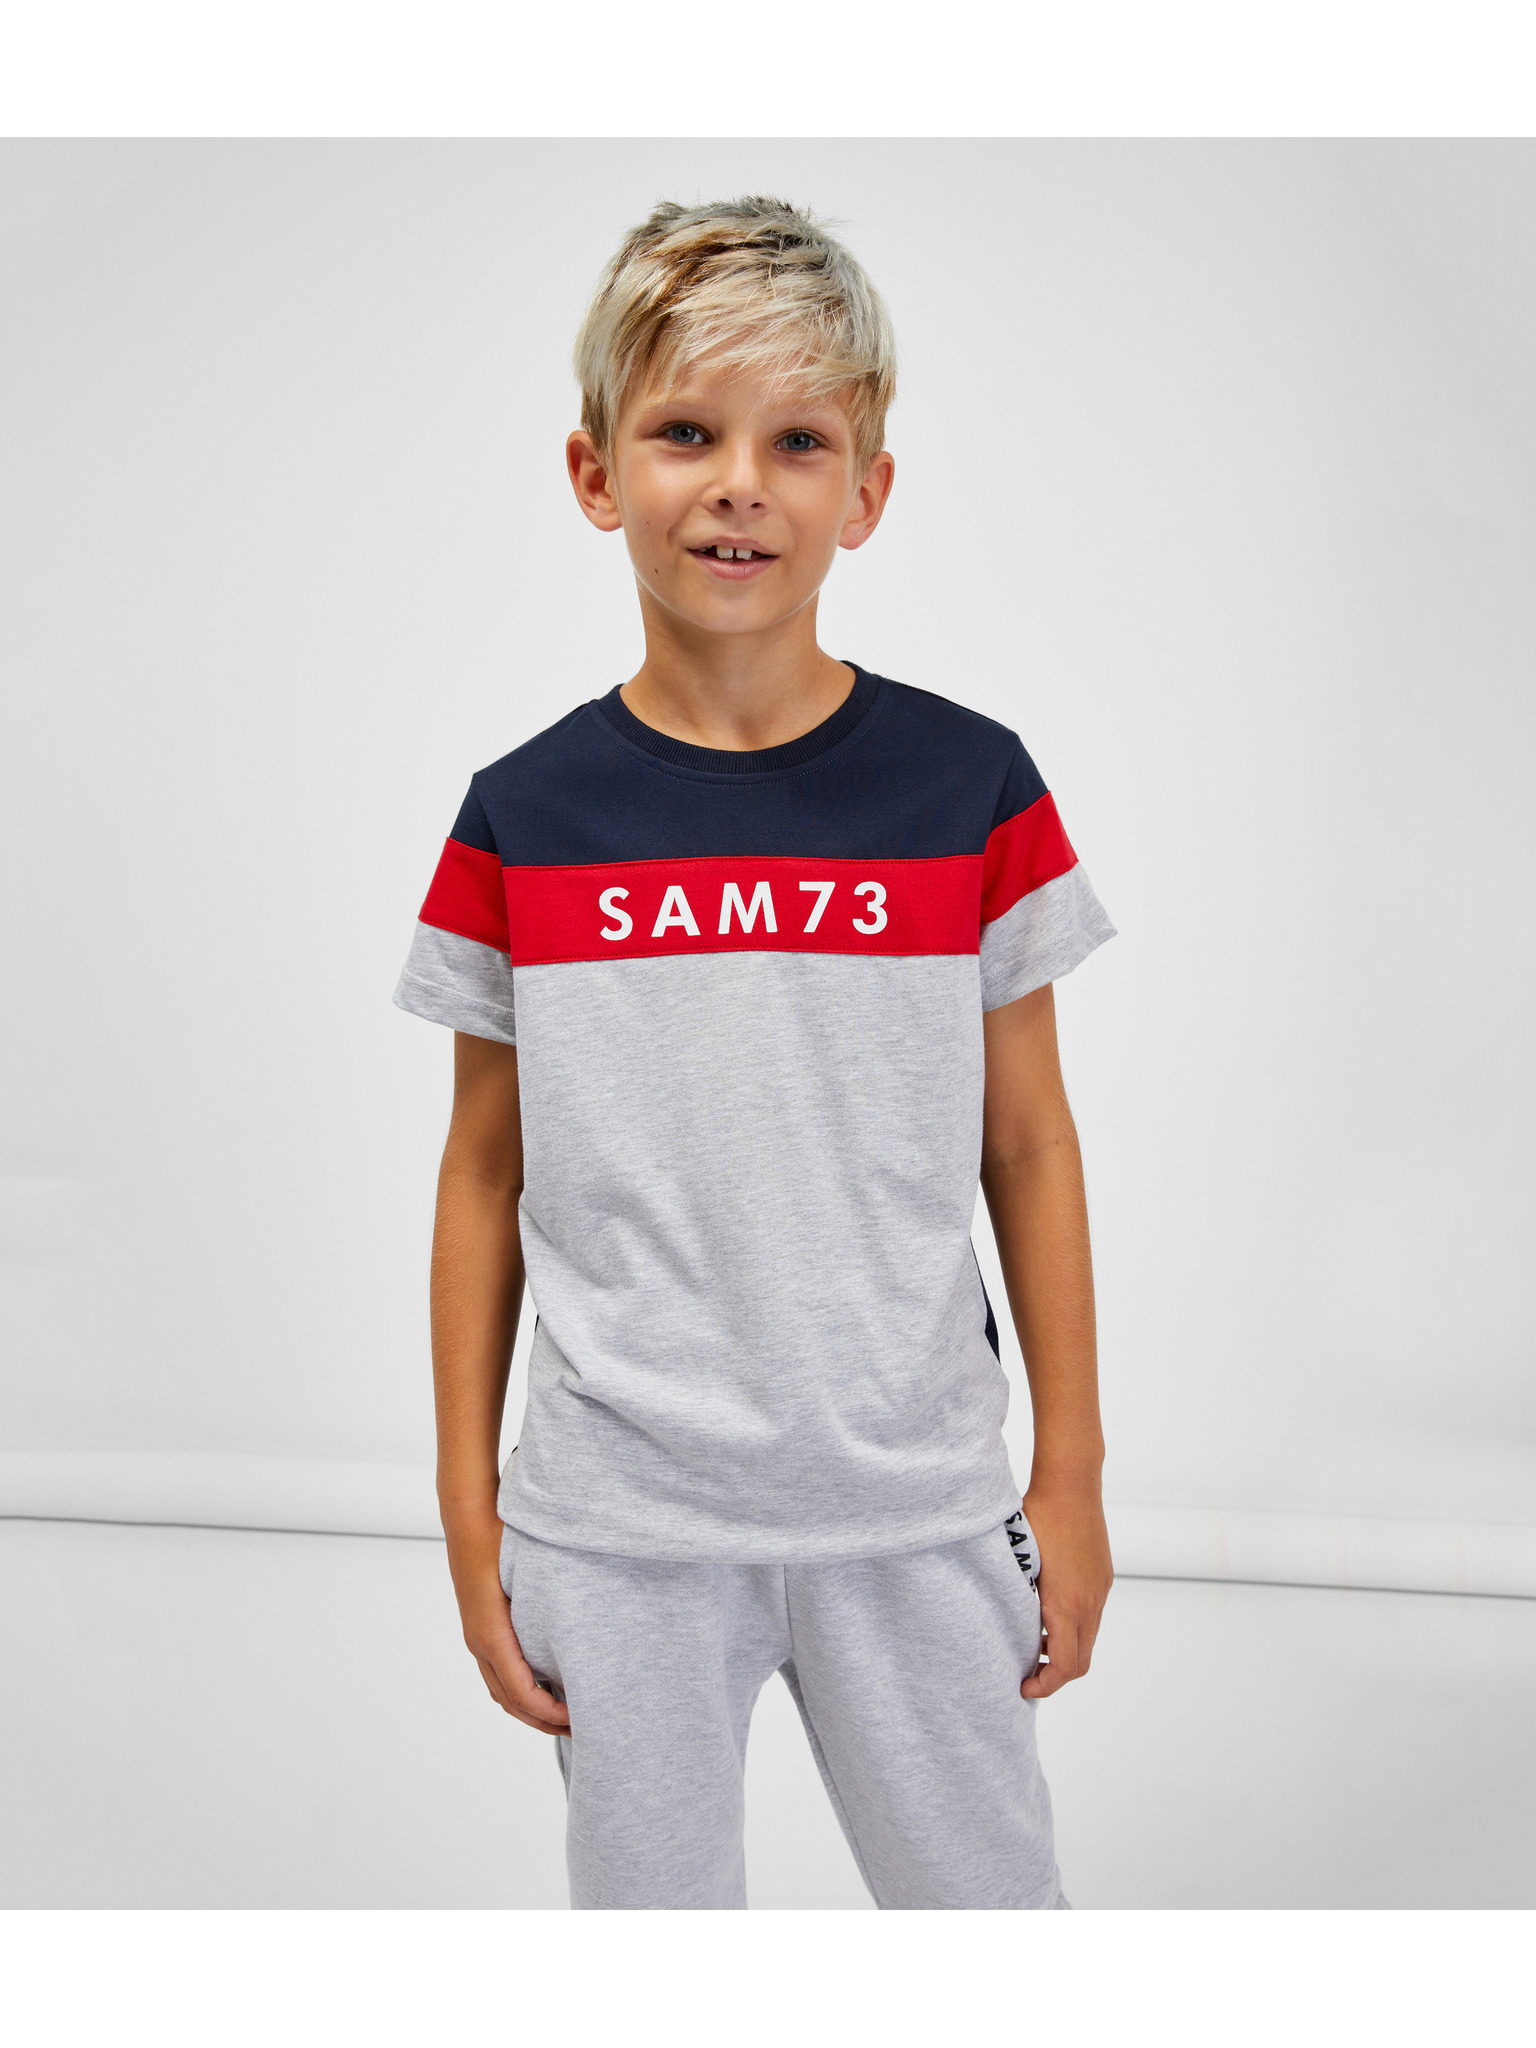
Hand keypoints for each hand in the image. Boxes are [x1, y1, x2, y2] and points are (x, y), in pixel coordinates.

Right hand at [443, 1502, 569, 1736]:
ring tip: (565, 1714)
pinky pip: (497, 1672)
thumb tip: (585, 1632)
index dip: (550, 1713)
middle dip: (543, 1721)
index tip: (579, 1718)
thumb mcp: (529, 1571)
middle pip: (509, 1702)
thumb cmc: (499, 1538)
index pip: (521, 1693)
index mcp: (492, 1635)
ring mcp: (477, 1637)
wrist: (468, 1517)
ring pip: (501, 1691)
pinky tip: (545, 1685)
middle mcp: (480, 1642)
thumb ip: (553, 1604)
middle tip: (580, 1729)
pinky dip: (520, 1691)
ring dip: (530, 1710)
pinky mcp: (480, 1629)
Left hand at [1019, 1484, 1112, 1699]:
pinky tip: (1049, 1614)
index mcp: (1066, 1603)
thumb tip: (1001, 1626)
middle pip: (1081, 1661)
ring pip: (1089, 1639)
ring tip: (1034, 1642)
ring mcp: (1100, 1589)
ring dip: (1065, 1650)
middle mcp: (1089, 1601)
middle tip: (1028, 1675)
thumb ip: (1015, 1599)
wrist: (1071, 1483)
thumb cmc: (1038, 1515)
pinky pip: (1092, 1615)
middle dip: (1056, 1675)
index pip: (1064, 1665)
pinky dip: (1074, 1628)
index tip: (1024, 1687)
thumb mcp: (1017, 1561)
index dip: (1045, 1685)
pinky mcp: (1103, 1577)